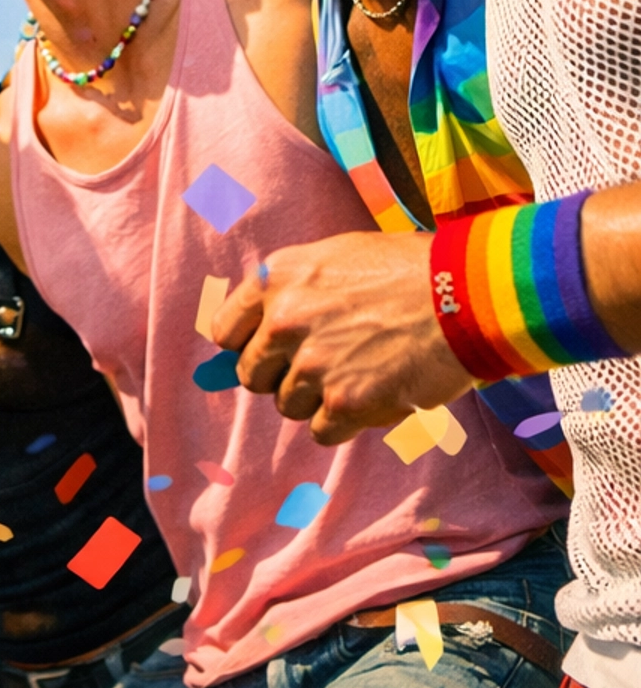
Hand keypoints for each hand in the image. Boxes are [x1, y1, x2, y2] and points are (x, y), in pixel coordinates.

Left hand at [211, 230, 474, 443]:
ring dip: (317, 399)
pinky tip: (370, 395)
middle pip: (253, 376)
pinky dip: (343, 422)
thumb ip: (293, 289)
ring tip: (356, 374)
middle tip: (322, 366)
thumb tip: (265, 328)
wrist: (463, 294)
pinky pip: (321, 431)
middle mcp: (284, 321)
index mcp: (276, 278)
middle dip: (282, 376)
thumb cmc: (406, 268)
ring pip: (288, 406)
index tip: (269, 351)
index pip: (225, 332)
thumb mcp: (335, 256)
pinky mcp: (345, 403)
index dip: (247, 345)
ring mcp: (313, 365)